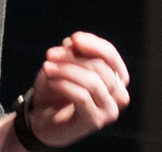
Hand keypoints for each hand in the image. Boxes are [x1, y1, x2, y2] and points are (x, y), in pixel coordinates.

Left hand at [25, 32, 130, 147]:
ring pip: (93, 82)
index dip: (94, 44)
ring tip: (47, 67)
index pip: (111, 55)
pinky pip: (82, 98)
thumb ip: (74, 51)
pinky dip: (65, 86)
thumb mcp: (64, 63)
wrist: (42, 118)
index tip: (73, 39)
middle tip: (50, 55)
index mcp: (117, 77)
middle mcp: (119, 95)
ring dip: (66, 71)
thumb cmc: (57, 88)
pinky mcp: (96, 122)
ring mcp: (110, 111)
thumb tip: (76, 41)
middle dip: (72, 58)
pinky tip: (51, 82)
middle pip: (100, 67)